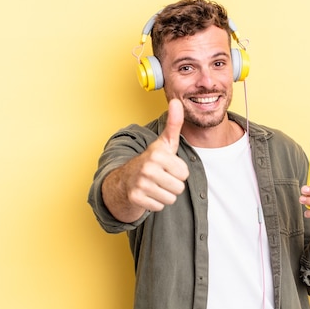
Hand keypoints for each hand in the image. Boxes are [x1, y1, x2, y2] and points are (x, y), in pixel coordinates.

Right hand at [103, 99, 189, 220]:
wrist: (125, 179)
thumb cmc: (152, 161)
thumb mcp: (164, 142)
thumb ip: (174, 123)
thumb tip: (178, 101)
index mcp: (158, 154)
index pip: (184, 173)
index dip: (178, 172)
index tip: (166, 167)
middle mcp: (148, 168)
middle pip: (179, 187)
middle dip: (172, 185)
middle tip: (160, 178)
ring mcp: (140, 184)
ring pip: (170, 199)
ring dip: (164, 195)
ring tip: (155, 185)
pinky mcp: (135, 198)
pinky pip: (159, 207)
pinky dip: (155, 203)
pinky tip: (148, 193)